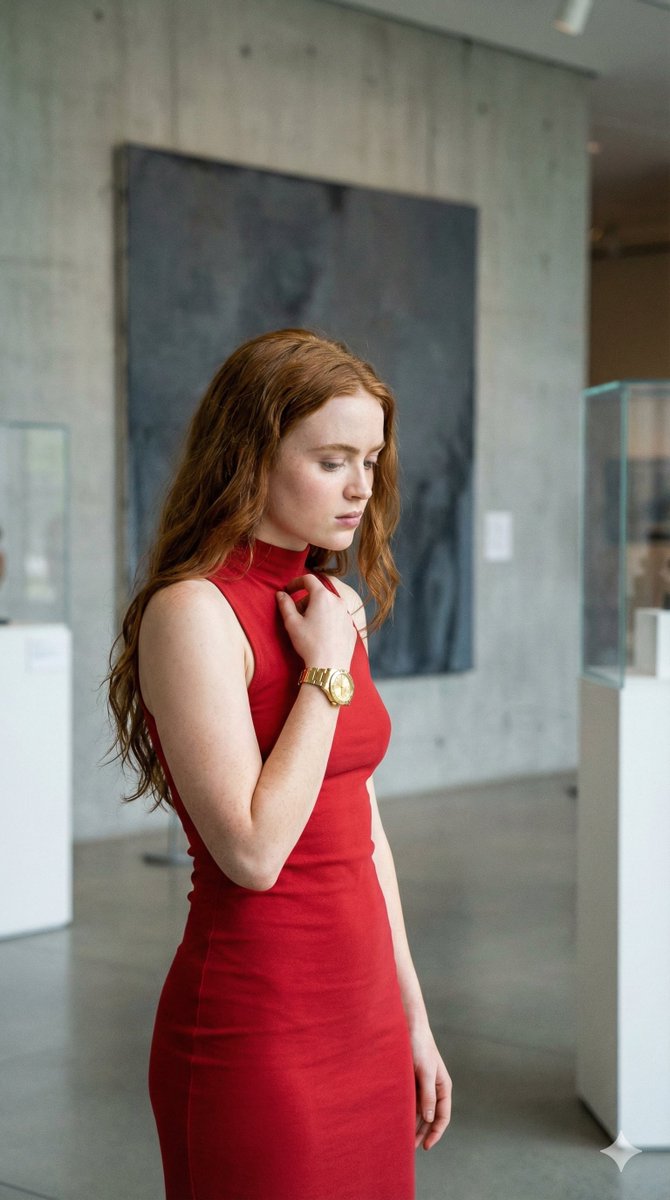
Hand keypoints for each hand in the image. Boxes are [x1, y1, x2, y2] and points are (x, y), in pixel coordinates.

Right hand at [276, 574, 356, 667]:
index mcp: (323, 596)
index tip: (288, 590)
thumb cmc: (309, 643)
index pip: (308, 579)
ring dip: (318, 610)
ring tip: (309, 626)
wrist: (330, 666)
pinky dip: (328, 621)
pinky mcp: (351, 628)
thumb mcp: (292, 623)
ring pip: (329, 606)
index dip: (296, 582)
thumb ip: (285, 604)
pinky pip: (337, 618)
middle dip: (306, 600)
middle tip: (296, 615)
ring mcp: (347, 615)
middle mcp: (338, 601)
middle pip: (319, 593)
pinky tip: (321, 635)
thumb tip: (281, 594)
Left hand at [411, 1024, 451, 1150]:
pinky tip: (396, 1119)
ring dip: (413, 1123)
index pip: (442, 1116)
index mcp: (443, 1086)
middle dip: (422, 1132)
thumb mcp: (425, 1071)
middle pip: (431, 1117)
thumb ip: (428, 1095)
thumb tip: (428, 1119)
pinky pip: (410, 1100)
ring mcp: (422, 1085)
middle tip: (410, 1148)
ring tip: (402, 1138)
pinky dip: (405, 1111)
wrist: (408, 1026)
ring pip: (419, 1110)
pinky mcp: (411, 1080)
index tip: (425, 1146)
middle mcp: (434, 1088)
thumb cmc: (419, 1046)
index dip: (435, 1132)